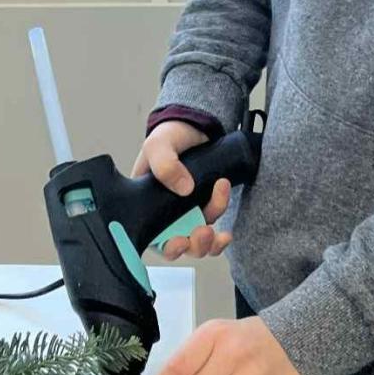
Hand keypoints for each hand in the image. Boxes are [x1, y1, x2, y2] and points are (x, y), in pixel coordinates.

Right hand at [131, 121, 233, 259]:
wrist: (195, 127)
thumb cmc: (168, 137)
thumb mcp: (158, 145)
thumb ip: (164, 164)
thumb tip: (183, 188)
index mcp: (147, 205)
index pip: (151, 237)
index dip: (164, 247)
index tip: (177, 241)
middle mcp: (166, 215)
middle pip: (178, 246)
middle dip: (193, 246)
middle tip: (202, 231)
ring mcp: (188, 215)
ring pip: (198, 242)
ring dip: (210, 241)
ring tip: (219, 222)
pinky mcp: (206, 211)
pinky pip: (214, 232)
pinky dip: (221, 237)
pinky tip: (227, 232)